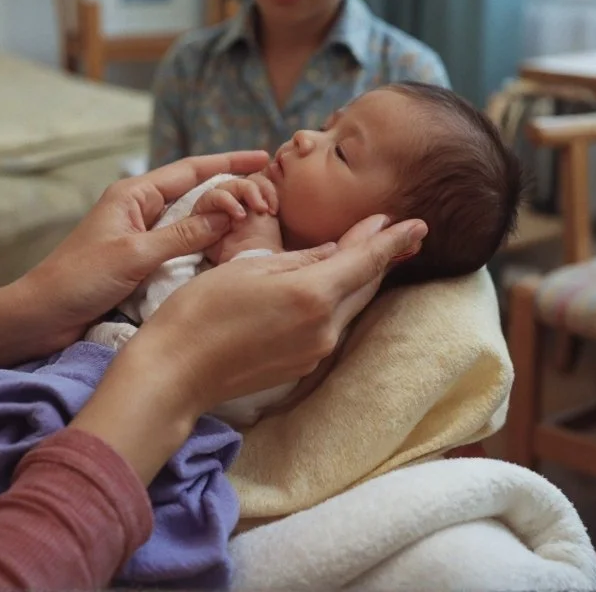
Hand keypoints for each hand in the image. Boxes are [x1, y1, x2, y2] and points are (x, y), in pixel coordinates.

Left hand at [0, 150, 269, 365]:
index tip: (263, 157)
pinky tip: (229, 254)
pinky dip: (207, 248)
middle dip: (232, 192)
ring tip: (260, 223)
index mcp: (134, 195)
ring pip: (192, 223)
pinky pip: (183, 249)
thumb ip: (182, 235)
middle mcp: (140, 211)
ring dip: (223, 222)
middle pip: (195, 193)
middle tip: (270, 198)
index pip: (191, 169)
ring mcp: (141, 238)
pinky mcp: (141, 265)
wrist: (38, 317)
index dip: (228, 163)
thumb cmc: (77, 281)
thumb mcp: (134, 255)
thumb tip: (228, 212)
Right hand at [70, 213, 427, 481]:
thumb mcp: (250, 267)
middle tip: (401, 232)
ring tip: (365, 253)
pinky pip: (331, 325)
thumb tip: (337, 251)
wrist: (176, 371)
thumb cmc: (202, 310)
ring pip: (350, 306)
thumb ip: (301, 259)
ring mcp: (315, 351)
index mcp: (312, 294)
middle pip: (365, 285)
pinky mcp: (303, 366)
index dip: (394, 240)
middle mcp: (324, 327)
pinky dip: (337, 302)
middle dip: (382, 257)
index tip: (419, 223)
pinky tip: (329, 288)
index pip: (367, 261)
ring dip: (360, 280)